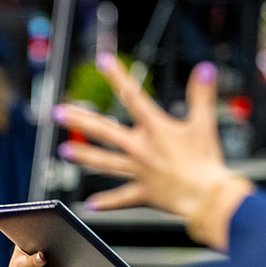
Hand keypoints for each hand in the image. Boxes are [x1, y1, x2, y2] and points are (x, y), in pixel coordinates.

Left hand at [54, 56, 249, 249]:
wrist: (207, 197)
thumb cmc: (206, 161)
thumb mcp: (204, 123)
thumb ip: (202, 95)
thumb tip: (206, 69)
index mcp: (156, 129)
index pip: (133, 97)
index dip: (118, 77)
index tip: (102, 62)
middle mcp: (141, 149)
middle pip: (104, 131)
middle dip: (80, 120)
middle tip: (58, 113)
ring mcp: (139, 171)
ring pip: (105, 162)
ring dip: (84, 156)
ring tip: (64, 152)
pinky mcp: (143, 193)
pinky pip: (121, 198)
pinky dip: (107, 202)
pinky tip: (90, 204)